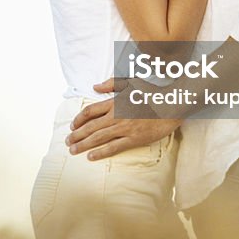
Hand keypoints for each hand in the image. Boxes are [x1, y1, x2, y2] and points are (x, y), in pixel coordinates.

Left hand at [65, 78, 180, 160]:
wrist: (172, 103)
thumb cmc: (152, 91)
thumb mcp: (130, 81)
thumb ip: (111, 84)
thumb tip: (95, 87)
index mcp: (114, 102)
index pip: (90, 111)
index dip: (78, 119)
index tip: (72, 125)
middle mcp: (116, 115)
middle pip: (90, 127)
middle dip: (76, 135)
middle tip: (67, 142)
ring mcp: (124, 128)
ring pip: (98, 138)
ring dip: (83, 144)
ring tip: (73, 150)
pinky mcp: (134, 138)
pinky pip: (113, 147)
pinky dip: (100, 152)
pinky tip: (91, 156)